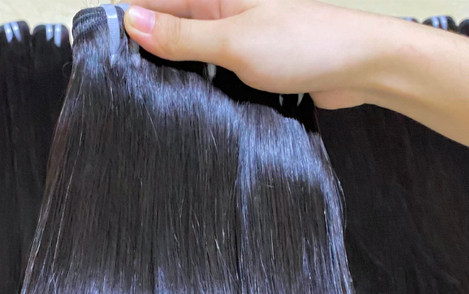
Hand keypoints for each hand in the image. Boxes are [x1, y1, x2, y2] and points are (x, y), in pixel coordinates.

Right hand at [121, 0, 409, 108]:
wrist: (362, 66)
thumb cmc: (307, 44)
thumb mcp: (233, 41)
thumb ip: (182, 35)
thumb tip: (132, 23)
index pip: (157, 4)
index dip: (130, 26)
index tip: (106, 55)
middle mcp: (227, 13)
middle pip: (172, 31)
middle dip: (151, 56)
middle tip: (126, 87)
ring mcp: (242, 40)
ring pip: (194, 57)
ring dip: (179, 78)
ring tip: (153, 101)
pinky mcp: (255, 66)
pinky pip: (218, 76)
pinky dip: (205, 91)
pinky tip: (194, 109)